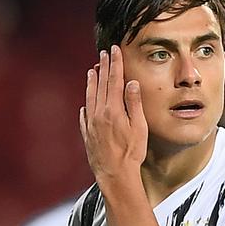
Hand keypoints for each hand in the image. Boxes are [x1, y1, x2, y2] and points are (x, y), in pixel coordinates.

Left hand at [80, 44, 147, 185]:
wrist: (115, 175)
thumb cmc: (131, 153)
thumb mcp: (139, 128)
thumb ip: (134, 104)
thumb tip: (131, 83)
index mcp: (113, 110)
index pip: (114, 80)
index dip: (115, 64)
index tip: (114, 50)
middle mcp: (99, 113)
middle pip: (101, 85)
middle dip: (103, 67)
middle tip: (104, 53)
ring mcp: (91, 123)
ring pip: (90, 96)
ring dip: (92, 82)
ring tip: (92, 70)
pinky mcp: (87, 134)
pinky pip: (84, 114)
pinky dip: (86, 104)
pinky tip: (86, 102)